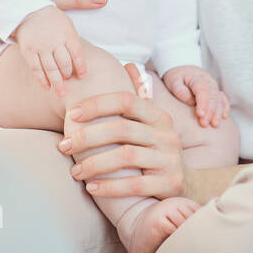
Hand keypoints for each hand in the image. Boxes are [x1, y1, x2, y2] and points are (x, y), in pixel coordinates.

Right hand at [12, 5, 87, 96]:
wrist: (29, 11)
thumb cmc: (53, 21)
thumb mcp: (68, 24)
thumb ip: (74, 41)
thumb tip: (81, 63)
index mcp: (67, 33)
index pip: (77, 53)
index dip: (81, 66)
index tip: (83, 76)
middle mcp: (54, 40)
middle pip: (64, 63)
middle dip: (68, 75)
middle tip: (70, 83)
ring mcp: (40, 46)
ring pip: (51, 68)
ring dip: (57, 82)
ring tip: (61, 93)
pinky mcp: (28, 50)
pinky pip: (36, 69)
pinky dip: (42, 80)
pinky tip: (47, 87)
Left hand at [58, 62, 186, 199]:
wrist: (188, 185)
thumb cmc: (155, 152)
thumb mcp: (151, 126)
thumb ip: (137, 103)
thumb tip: (128, 65)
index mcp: (158, 116)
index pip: (126, 100)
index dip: (97, 104)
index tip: (71, 114)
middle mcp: (167, 134)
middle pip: (122, 129)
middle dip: (87, 137)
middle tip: (64, 146)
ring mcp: (170, 159)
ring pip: (127, 156)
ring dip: (95, 164)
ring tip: (75, 171)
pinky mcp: (171, 183)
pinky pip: (135, 184)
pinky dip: (110, 187)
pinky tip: (92, 187)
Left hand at [162, 65, 229, 128]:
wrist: (182, 70)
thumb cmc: (176, 77)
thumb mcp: (173, 81)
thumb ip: (180, 90)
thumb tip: (191, 101)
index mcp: (197, 78)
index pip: (203, 90)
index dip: (203, 102)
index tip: (200, 114)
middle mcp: (208, 81)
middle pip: (212, 96)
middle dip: (210, 111)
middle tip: (204, 124)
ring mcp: (213, 86)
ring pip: (219, 98)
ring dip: (217, 112)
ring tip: (214, 124)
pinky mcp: (215, 92)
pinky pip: (223, 99)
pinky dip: (224, 107)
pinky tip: (223, 117)